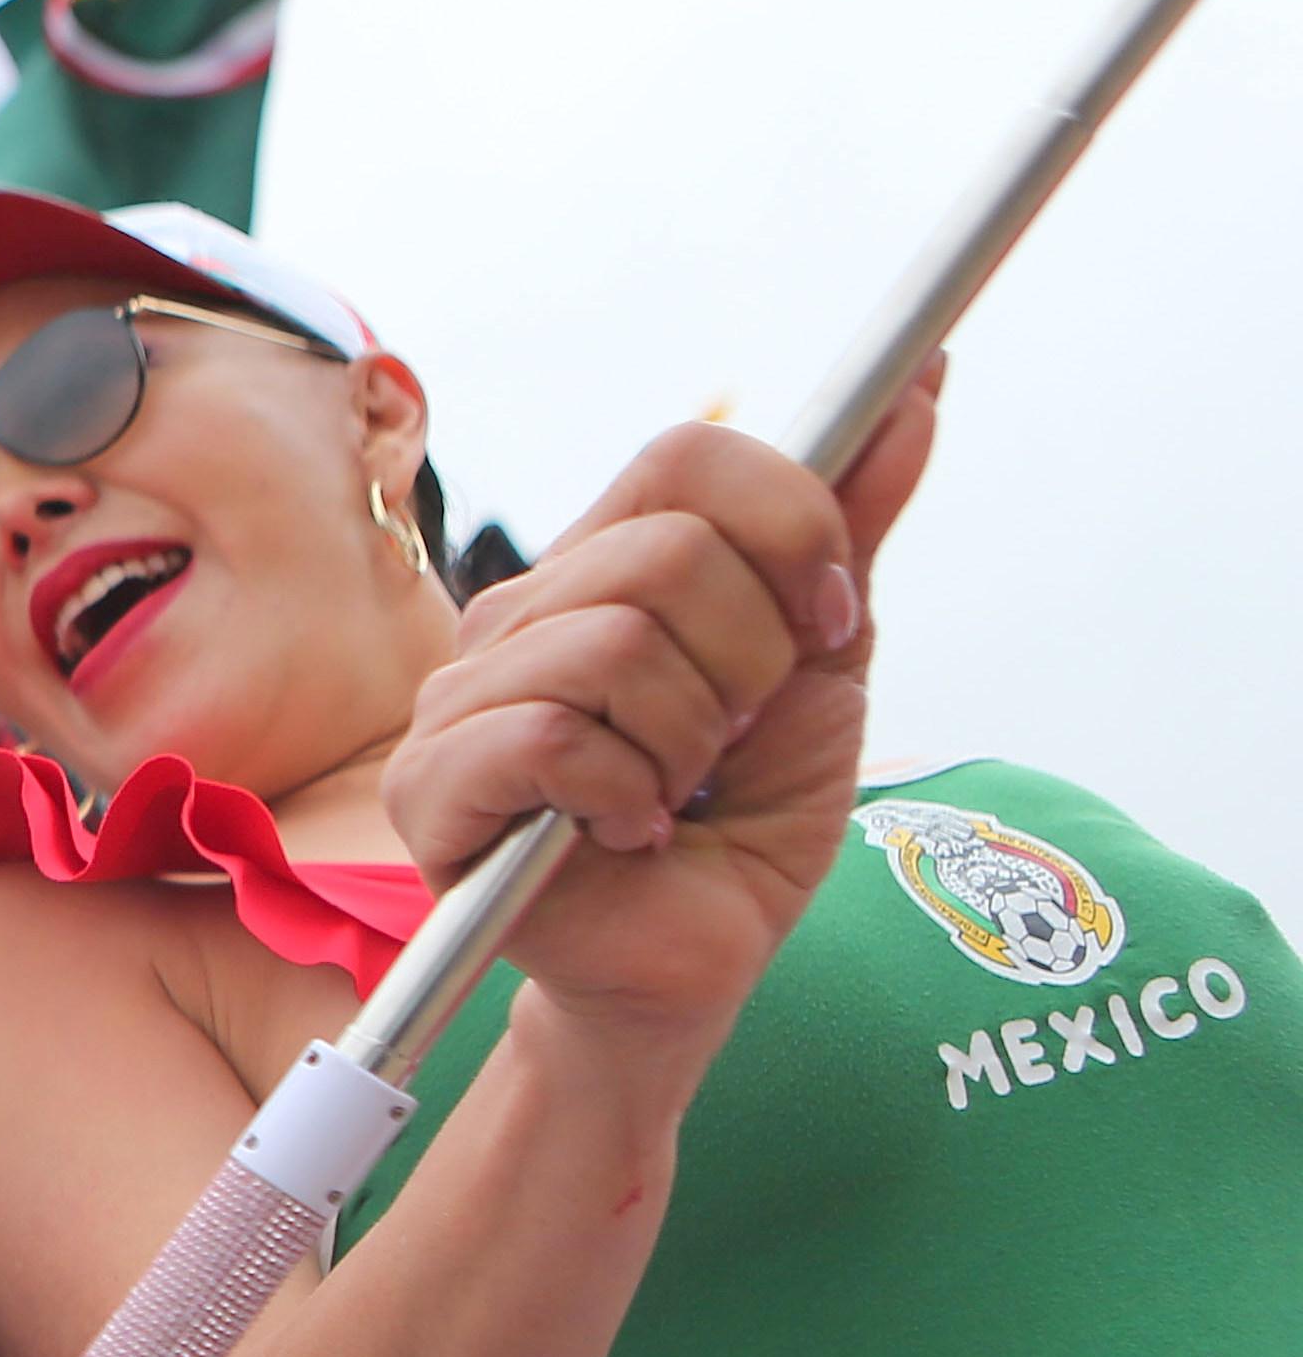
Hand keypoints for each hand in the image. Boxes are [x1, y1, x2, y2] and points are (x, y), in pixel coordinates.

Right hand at [384, 364, 940, 1057]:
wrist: (693, 967)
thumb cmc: (740, 821)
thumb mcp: (822, 666)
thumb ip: (848, 535)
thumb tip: (920, 389)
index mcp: (600, 568)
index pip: (686, 457)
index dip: (788, 525)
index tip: (825, 624)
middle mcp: (518, 616)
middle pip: (666, 551)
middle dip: (750, 659)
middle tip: (734, 738)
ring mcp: (460, 698)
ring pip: (612, 645)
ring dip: (689, 738)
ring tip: (675, 790)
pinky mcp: (434, 787)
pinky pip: (550, 736)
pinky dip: (624, 792)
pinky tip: (628, 832)